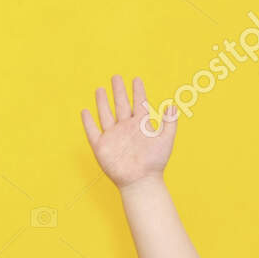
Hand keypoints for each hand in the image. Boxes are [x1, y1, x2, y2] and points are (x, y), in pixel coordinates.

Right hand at [81, 75, 176, 189]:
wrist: (140, 181)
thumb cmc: (155, 163)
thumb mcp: (166, 140)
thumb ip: (169, 122)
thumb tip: (173, 105)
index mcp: (140, 125)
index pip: (139, 103)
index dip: (138, 91)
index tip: (136, 79)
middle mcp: (125, 128)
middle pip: (121, 104)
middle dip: (118, 91)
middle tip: (116, 77)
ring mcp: (113, 136)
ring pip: (106, 114)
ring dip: (103, 102)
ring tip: (100, 89)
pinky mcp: (101, 147)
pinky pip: (92, 131)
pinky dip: (88, 122)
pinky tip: (85, 111)